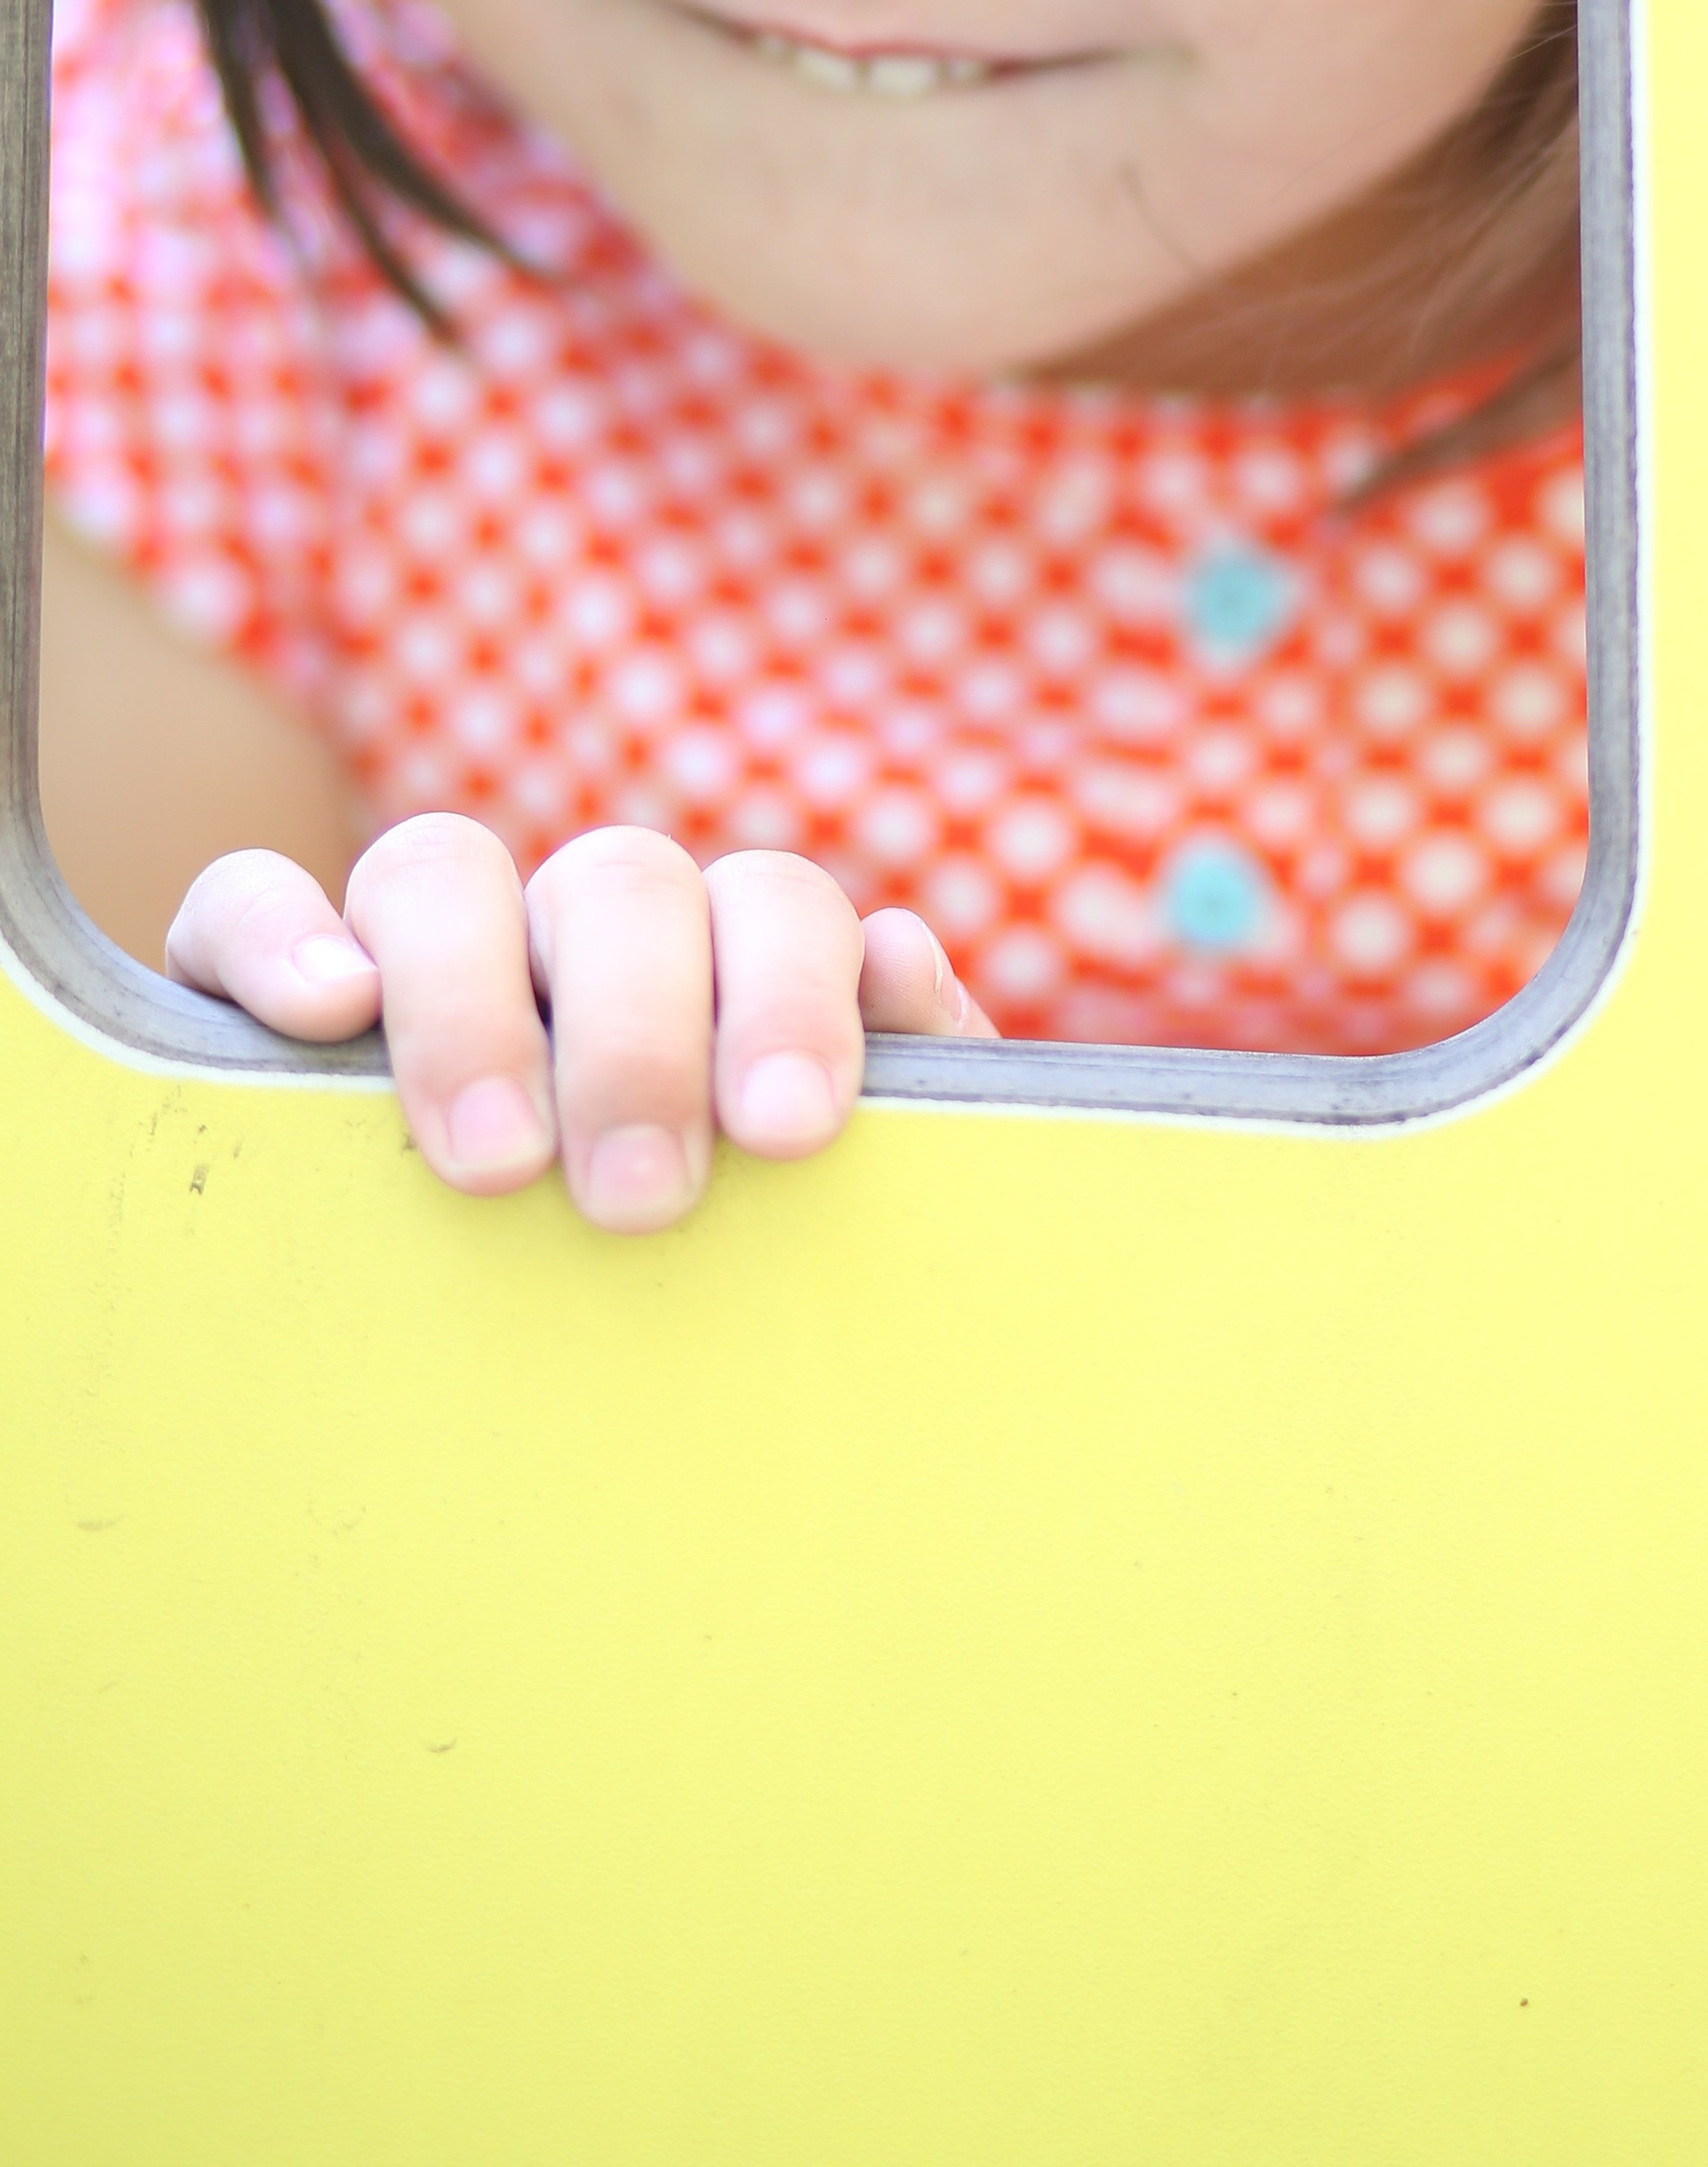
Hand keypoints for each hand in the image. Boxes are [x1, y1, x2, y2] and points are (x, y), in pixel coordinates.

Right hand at [164, 814, 995, 1231]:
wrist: (540, 1395)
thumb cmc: (717, 1275)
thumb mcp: (820, 1205)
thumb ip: (906, 1091)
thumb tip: (905, 959)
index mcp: (717, 956)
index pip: (771, 905)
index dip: (790, 996)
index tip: (791, 1134)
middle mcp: (573, 924)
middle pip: (621, 882)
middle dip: (640, 1035)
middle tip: (644, 1197)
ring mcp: (421, 941)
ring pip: (441, 867)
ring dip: (474, 1000)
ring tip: (497, 1158)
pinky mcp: (264, 979)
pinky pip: (246, 899)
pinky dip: (282, 934)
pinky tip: (331, 1017)